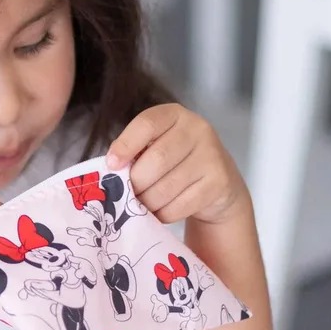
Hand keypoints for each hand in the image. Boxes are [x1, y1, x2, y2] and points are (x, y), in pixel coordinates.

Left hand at [107, 104, 245, 225]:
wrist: (218, 183)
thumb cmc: (175, 163)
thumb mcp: (155, 147)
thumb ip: (134, 152)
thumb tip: (112, 168)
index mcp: (174, 115)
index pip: (147, 123)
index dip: (126, 145)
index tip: (112, 164)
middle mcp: (197, 129)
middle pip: (156, 159)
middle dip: (136, 183)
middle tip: (128, 194)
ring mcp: (211, 155)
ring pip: (166, 187)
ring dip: (148, 202)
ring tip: (144, 204)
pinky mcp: (218, 182)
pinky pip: (179, 205)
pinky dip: (164, 213)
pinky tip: (162, 210)